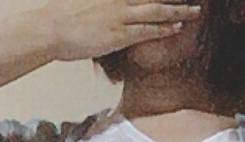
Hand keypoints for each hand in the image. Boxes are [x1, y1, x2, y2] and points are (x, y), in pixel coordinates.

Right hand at [41, 0, 202, 61]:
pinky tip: (177, 27)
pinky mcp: (119, 34)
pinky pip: (148, 30)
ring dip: (178, 10)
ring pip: (156, 10)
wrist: (51, 28)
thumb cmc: (62, 13)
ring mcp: (120, 15)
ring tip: (194, 11)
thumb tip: (106, 4)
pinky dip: (164, 28)